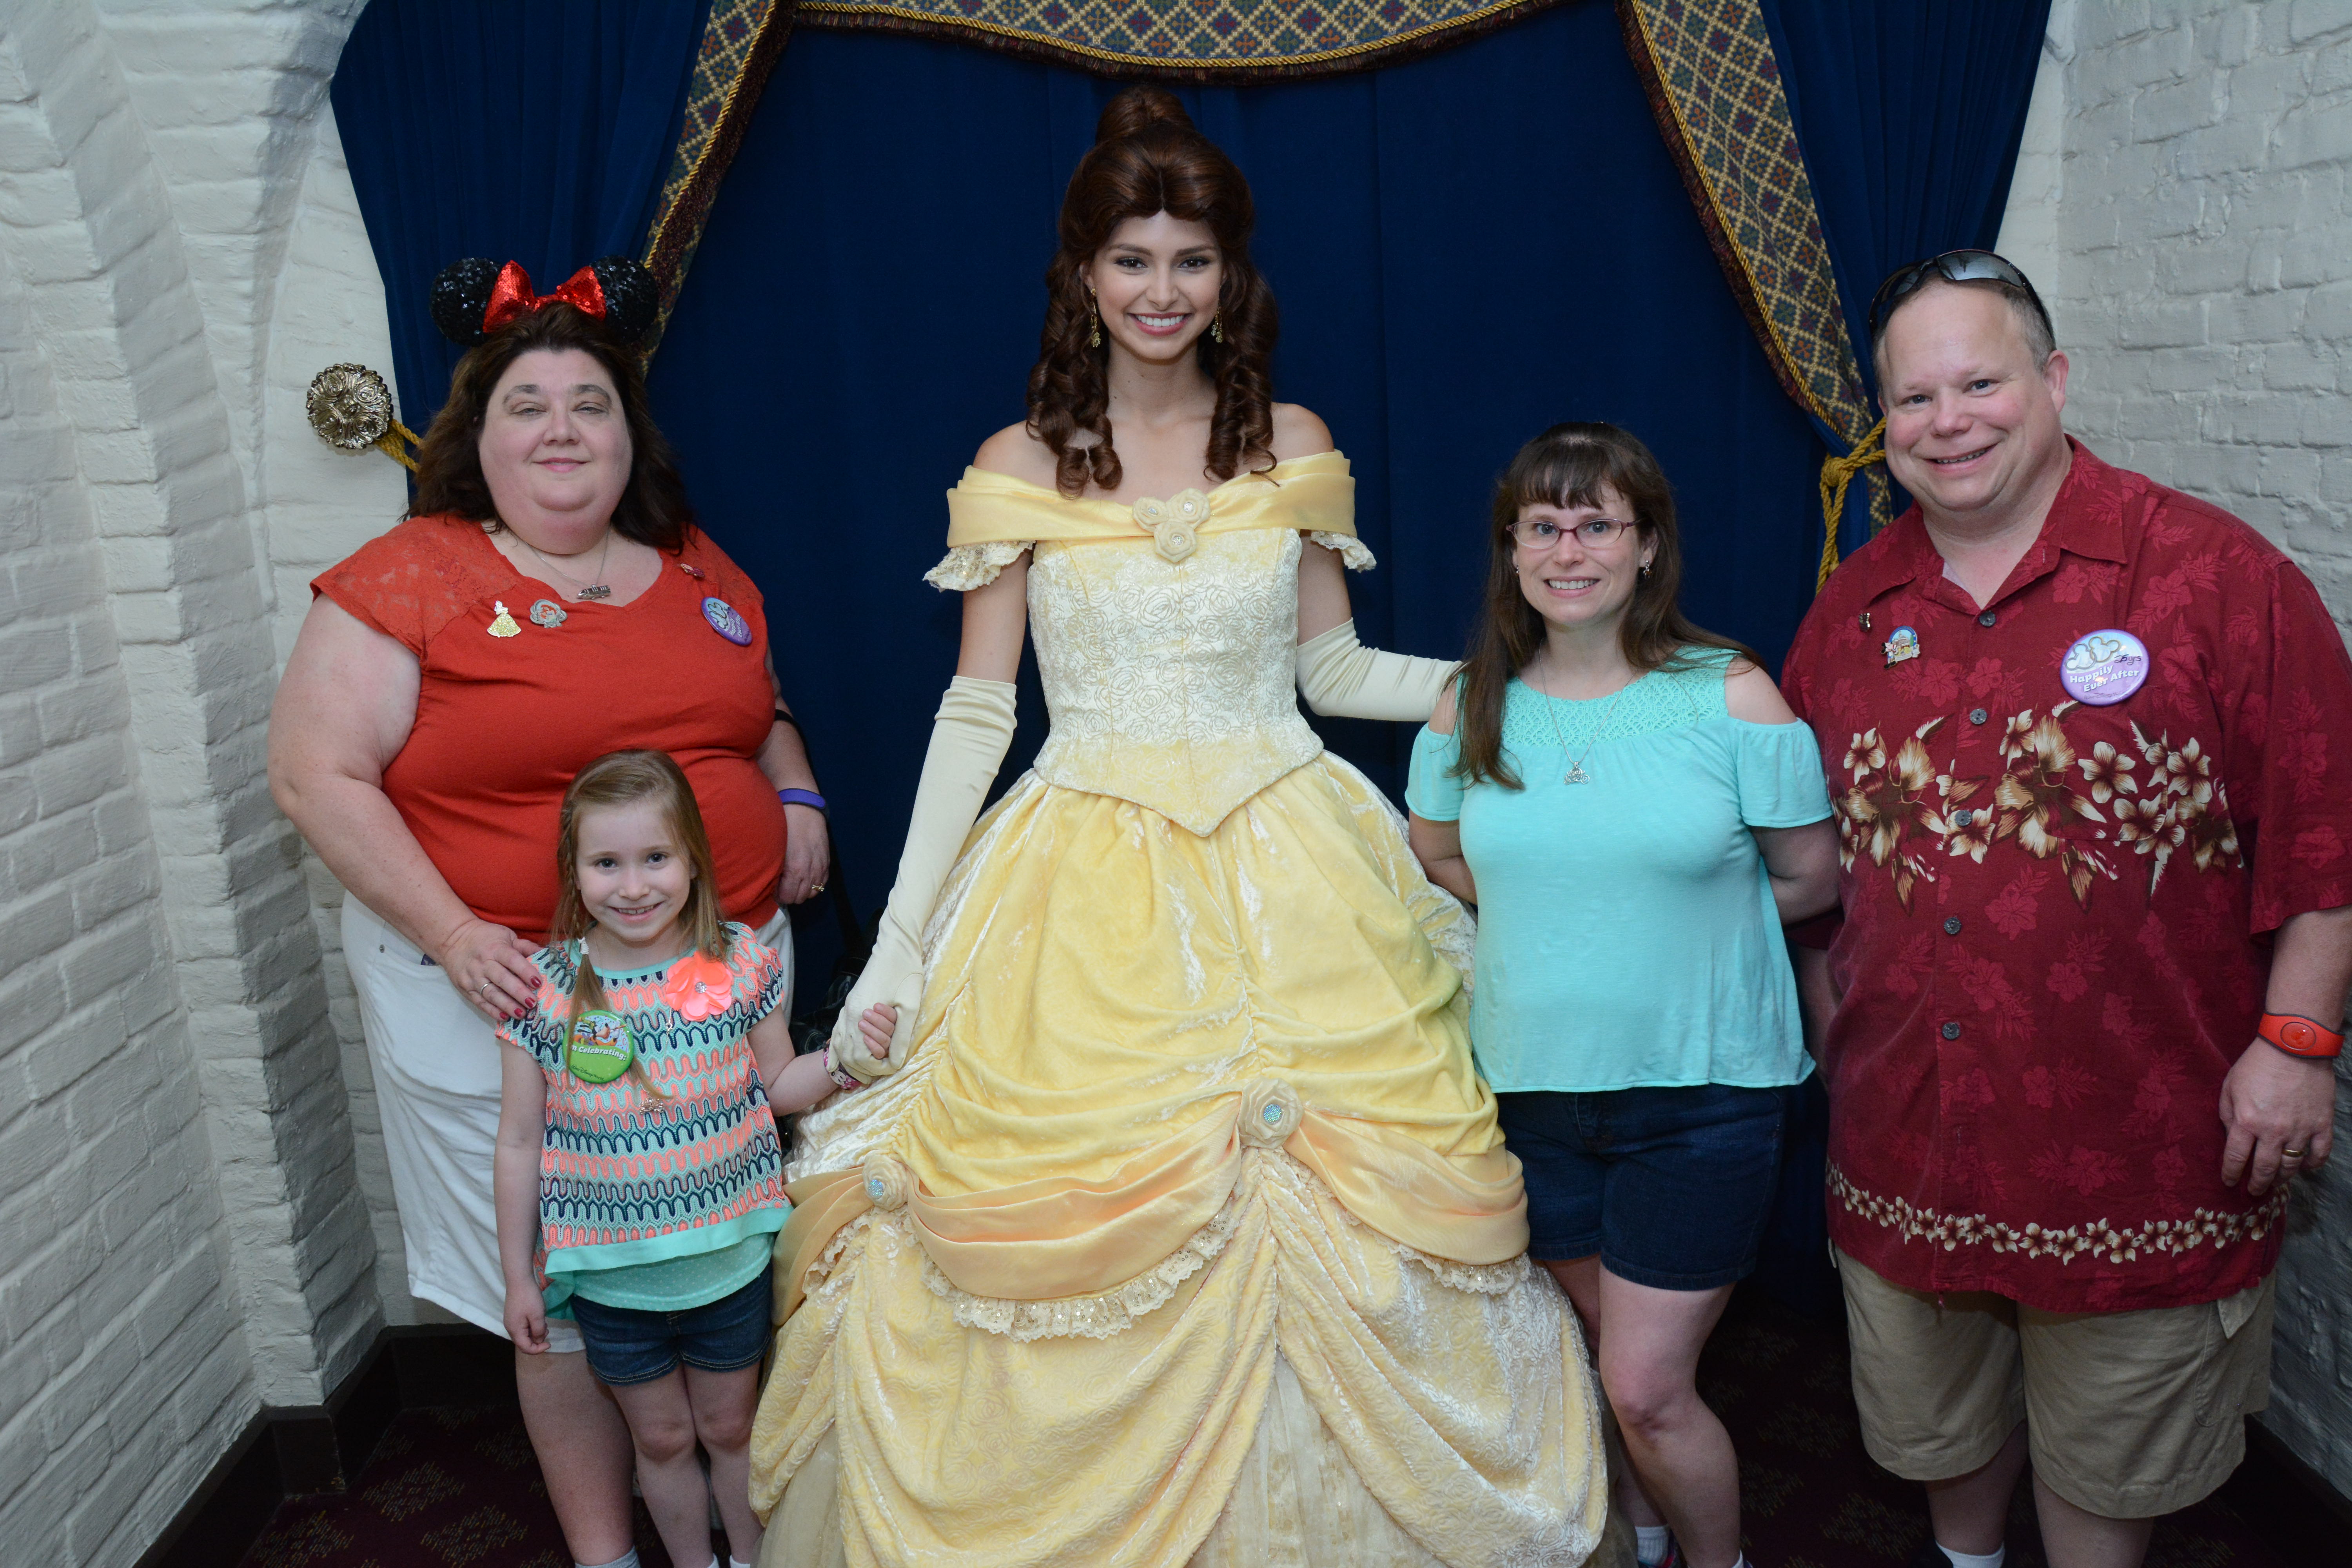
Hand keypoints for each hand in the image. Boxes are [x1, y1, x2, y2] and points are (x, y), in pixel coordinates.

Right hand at [436, 917, 540, 1021]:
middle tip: (533, 1003)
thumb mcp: (506, 936)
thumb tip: (546, 954)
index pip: (512, 960)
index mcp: (495, 948)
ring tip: (521, 1014)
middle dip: (518, 992)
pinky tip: (504, 1017)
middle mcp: (483, 963)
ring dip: (507, 1005)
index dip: (525, 971)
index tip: (538, 982)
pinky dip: (492, 1011)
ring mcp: (472, 977)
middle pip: (502, 979)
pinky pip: (480, 1002)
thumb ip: (525, 946)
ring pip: (491, 993)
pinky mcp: (466, 988)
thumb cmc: (486, 938)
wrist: (454, 940)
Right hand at [504, 1280, 548, 1353]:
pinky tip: (539, 1317)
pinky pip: (523, 1326)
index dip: (538, 1350)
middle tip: (547, 1330)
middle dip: (537, 1340)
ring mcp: (511, 1321)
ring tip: (544, 1322)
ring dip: (535, 1332)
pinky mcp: (514, 1314)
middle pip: (524, 1342)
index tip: (549, 1344)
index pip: (525, 1348)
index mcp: (514, 1330)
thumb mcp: (537, 1316)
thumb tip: (538, 1340)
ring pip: (524, 1334)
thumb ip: (539, 1331)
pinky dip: (532, 1325)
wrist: (519, 1280)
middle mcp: (510, 1327)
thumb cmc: (529, 1298)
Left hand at [780, 803, 831, 905]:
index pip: (787, 897)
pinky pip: (822, 883)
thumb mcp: (775, 850)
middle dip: (789, 894)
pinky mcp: (827, 862)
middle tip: (781, 886)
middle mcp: (810, 872)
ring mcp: (820, 867)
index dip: (778, 896)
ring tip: (793, 882)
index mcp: (795, 871)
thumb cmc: (784, 826)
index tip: (772, 889)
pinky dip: (813, 884)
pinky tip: (805, 876)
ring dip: (802, 891)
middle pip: (800, 898)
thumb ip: (774, 870)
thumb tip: (771, 884)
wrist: (803, 808)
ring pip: (812, 893)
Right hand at [829, 965, 914, 1081]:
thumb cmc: (906, 973)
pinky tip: (848, 1052)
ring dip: (849, 1059)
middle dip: (861, 1068)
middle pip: (847, 1053)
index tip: (891, 1068)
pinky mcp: (850, 1001)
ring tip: (862, 1071)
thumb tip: (895, 1062)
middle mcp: (849, 1012)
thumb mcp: (910, 1007)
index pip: (862, 1056)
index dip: (876, 1067)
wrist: (895, 946)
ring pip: (839, 1043)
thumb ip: (901, 1036)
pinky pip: (839, 1030)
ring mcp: (847, 1006)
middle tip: (875, 1075)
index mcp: (862, 1014)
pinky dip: (842, 1045)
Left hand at [2219, 1039, 2337, 1195]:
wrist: (2294, 1047)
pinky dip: (2313, 1165)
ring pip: (2291, 1165)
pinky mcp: (2322, 1125)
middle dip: (2257, 1184)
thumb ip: (2227, 1113)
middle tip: (2253, 1191)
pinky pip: (2319, 1154)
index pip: (2236, 1157)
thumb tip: (2230, 1135)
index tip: (2228, 1182)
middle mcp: (2273, 1131)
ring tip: (2275, 1182)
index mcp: (2247, 1121)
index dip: (2231, 1173)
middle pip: (2264, 1168)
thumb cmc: (2257, 1064)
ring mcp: (2300, 1130)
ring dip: (2282, 1178)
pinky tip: (2306, 1168)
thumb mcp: (2230, 1086)